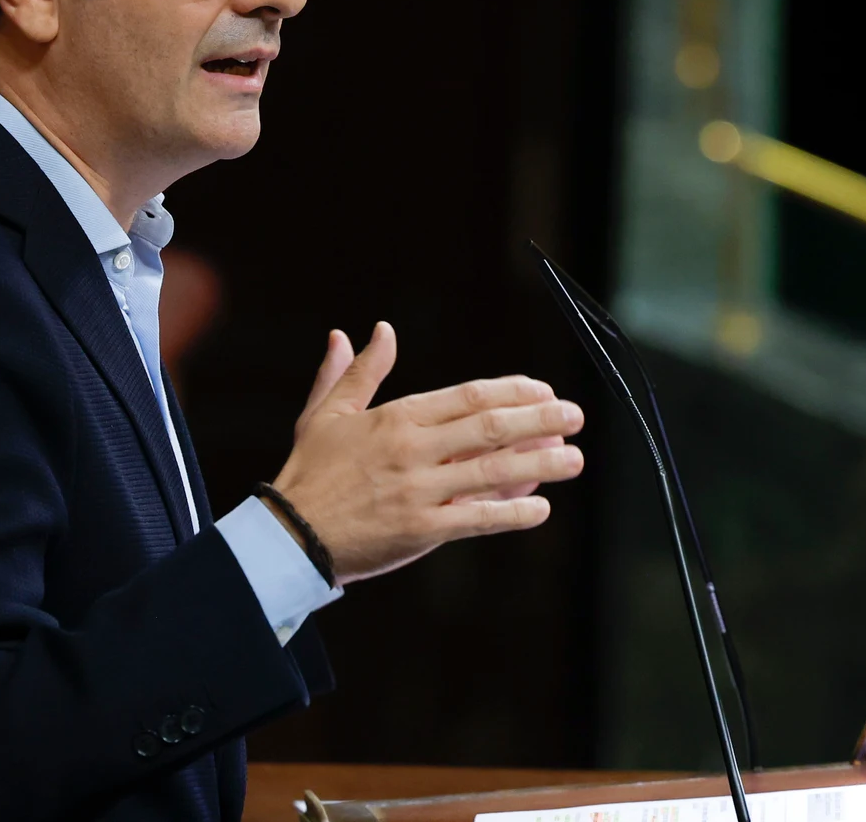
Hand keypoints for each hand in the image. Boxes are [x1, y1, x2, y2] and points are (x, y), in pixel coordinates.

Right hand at [268, 322, 584, 585]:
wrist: (289, 535)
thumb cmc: (309, 473)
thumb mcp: (327, 414)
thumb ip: (357, 372)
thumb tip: (374, 331)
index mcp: (397, 417)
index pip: (470, 396)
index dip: (513, 391)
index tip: (543, 391)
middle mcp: (413, 449)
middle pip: (491, 428)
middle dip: (541, 420)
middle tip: (576, 417)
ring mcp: (419, 490)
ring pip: (494, 472)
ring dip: (541, 464)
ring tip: (574, 459)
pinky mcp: (421, 530)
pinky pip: (477, 519)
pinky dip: (512, 513)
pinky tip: (540, 509)